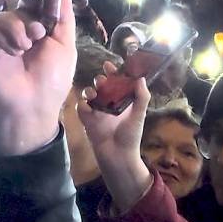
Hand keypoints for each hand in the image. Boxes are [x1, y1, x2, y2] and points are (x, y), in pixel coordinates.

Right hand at [0, 0, 75, 154]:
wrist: (31, 105)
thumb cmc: (52, 80)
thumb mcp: (65, 47)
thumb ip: (64, 19)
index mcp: (36, 32)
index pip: (31, 5)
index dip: (36, 2)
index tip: (42, 6)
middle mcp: (17, 34)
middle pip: (16, 8)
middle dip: (28, 18)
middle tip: (37, 34)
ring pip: (2, 17)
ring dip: (17, 28)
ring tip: (25, 48)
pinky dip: (3, 38)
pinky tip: (13, 53)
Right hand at [78, 62, 152, 211]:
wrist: (117, 155)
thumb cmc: (130, 135)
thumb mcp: (139, 115)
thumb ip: (141, 96)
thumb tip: (141, 77)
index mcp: (122, 100)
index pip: (117, 81)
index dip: (114, 72)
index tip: (110, 66)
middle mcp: (108, 102)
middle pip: (102, 84)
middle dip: (101, 79)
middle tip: (103, 80)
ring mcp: (96, 110)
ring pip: (89, 92)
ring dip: (90, 89)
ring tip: (95, 93)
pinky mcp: (86, 118)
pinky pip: (81, 106)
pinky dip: (84, 104)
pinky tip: (89, 106)